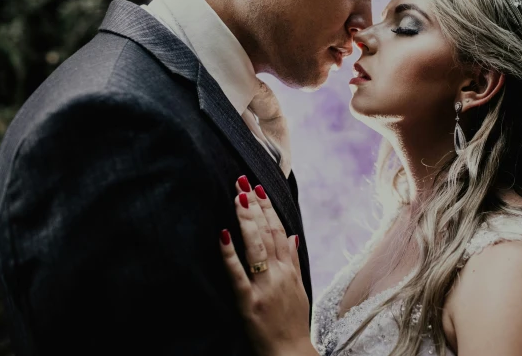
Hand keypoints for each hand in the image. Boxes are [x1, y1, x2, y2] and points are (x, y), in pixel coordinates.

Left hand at [220, 176, 313, 355]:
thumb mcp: (300, 288)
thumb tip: (293, 235)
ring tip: (237, 198)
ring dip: (246, 220)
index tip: (258, 188)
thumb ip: (295, 260)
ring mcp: (264, 287)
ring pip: (255, 247)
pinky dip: (229, 254)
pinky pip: (237, 275)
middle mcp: (279, 274)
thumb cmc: (293, 322)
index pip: (279, 230)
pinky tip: (222, 235)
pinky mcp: (248, 303)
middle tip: (242, 183)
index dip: (268, 208)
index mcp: (289, 269)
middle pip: (267, 233)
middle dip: (254, 206)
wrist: (291, 353)